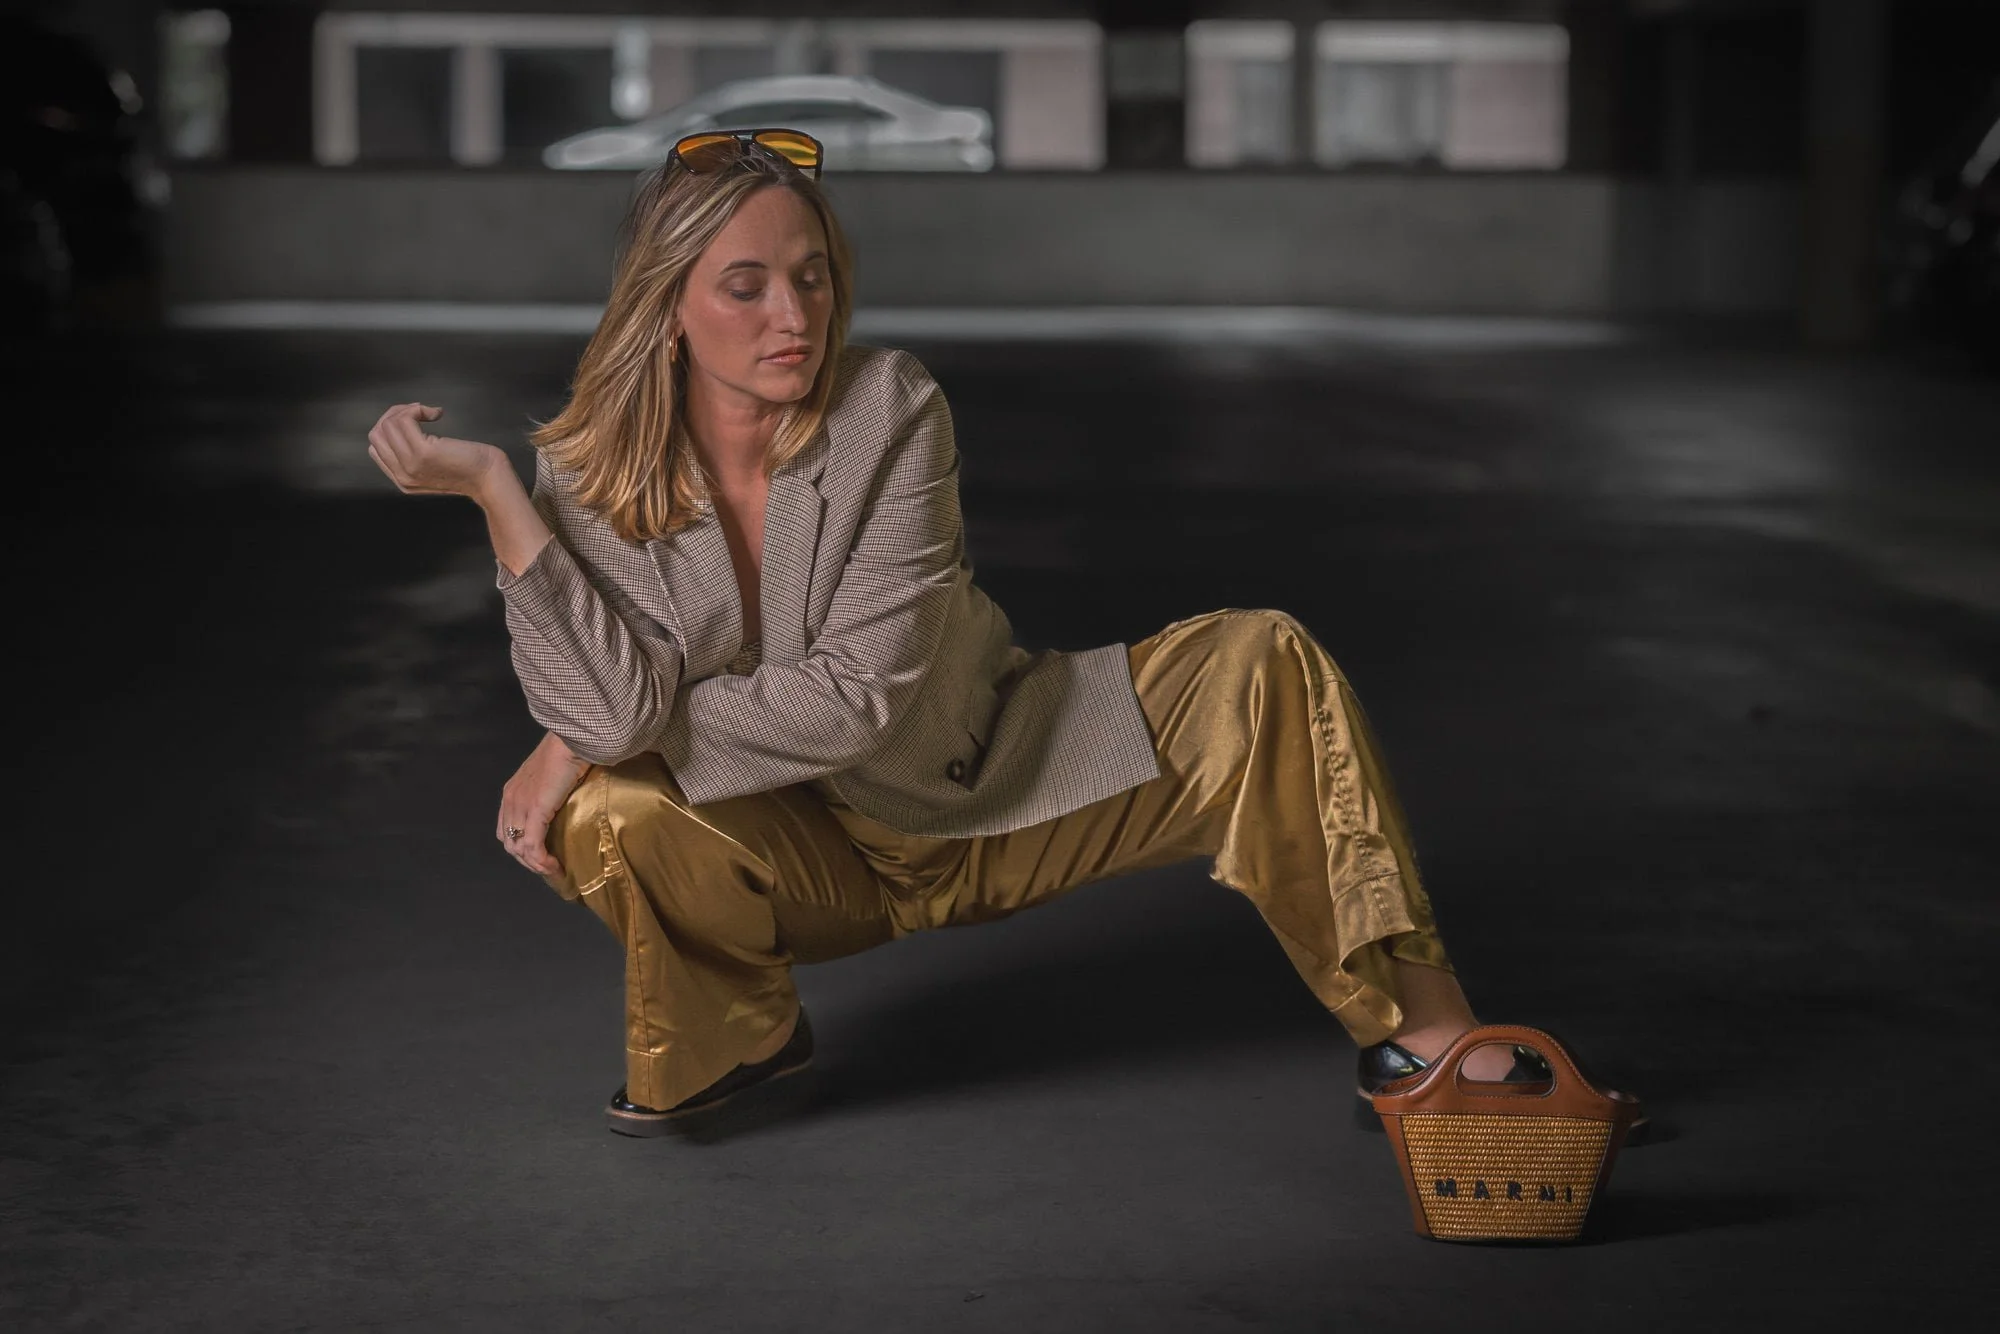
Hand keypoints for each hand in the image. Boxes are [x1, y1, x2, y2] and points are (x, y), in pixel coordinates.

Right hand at [368, 402, 502, 499]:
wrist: (491, 478)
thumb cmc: (470, 467)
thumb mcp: (435, 465)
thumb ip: (414, 454)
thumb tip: (399, 422)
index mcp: (402, 480)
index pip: (376, 446)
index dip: (391, 427)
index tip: (414, 421)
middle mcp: (402, 475)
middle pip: (377, 433)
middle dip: (395, 415)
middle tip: (420, 412)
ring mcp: (411, 465)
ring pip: (387, 424)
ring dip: (407, 410)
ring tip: (429, 412)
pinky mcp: (423, 453)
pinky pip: (404, 420)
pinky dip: (417, 409)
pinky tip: (436, 414)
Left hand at [498, 732, 592, 874]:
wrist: (571, 741)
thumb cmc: (568, 752)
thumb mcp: (552, 776)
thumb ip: (549, 791)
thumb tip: (562, 804)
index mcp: (511, 792)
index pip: (507, 829)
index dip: (521, 847)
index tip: (542, 855)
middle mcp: (510, 801)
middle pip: (509, 843)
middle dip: (527, 860)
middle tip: (549, 868)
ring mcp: (520, 807)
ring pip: (519, 848)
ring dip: (535, 865)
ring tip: (553, 870)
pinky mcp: (535, 812)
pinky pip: (533, 846)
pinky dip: (541, 861)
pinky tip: (554, 866)